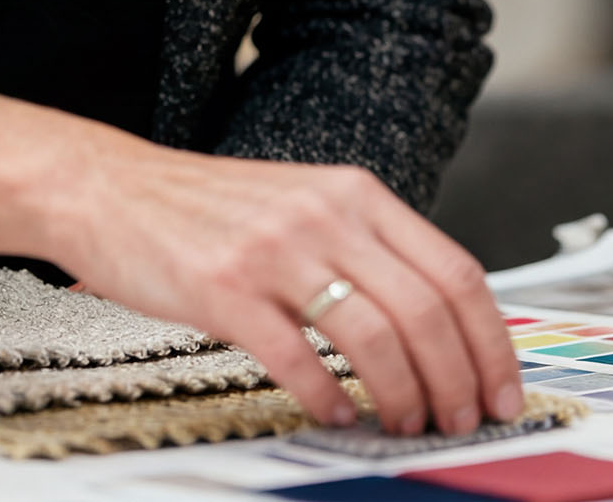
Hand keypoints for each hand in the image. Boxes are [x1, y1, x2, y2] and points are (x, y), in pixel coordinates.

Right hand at [48, 140, 523, 437]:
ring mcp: (275, 251)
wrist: (111, 188)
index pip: (457, 271)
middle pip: (427, 310)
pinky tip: (337, 414)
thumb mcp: (305, 203)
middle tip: (462, 421)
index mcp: (356, 194)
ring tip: (405, 424)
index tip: (502, 388)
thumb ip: (367, 248)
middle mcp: (325, 215)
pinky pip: (296, 356)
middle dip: (458, 381)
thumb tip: (437, 324)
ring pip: (375, 336)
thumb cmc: (208, 209)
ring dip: (403, 396)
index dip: (491, 342)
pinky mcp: (225, 290)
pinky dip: (328, 396)